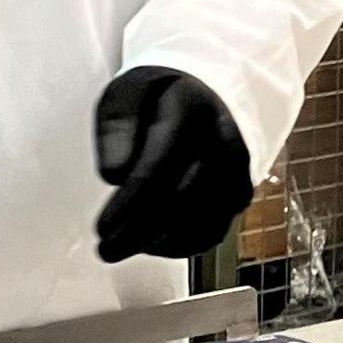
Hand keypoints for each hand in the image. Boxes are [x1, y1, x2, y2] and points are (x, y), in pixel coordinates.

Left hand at [93, 67, 253, 262]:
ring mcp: (237, 172)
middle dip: (138, 233)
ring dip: (157, 243)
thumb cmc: (159, 100)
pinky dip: (180, 246)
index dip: (129, 204)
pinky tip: (153, 241)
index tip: (102, 228)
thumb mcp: (128, 93)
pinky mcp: (240, 196)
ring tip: (123, 245)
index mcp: (192, 110)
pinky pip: (212, 233)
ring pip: (199, 224)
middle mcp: (223, 143)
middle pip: (180, 202)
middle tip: (105, 249)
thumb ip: (118, 124)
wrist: (205, 98)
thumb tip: (114, 174)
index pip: (159, 168)